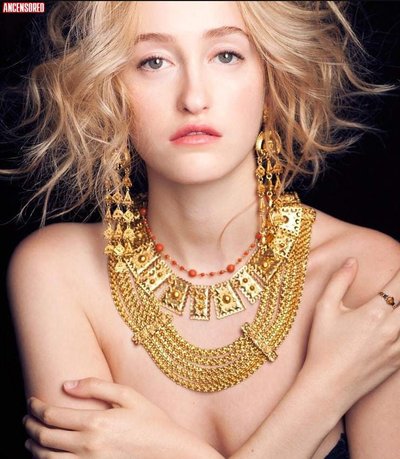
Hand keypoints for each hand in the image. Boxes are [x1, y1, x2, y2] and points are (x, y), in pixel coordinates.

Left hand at [23, 377, 207, 458]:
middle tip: (27, 418)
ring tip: (31, 438)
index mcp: (96, 422)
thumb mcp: (128, 395)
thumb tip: (66, 384)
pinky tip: (48, 455)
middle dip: (30, 426)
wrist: (170, 453)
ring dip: (33, 447)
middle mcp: (88, 446)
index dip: (37, 407)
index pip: (53, 415)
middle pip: (45, 437)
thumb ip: (96, 386)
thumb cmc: (152, 421)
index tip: (32, 401)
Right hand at [300, 258, 399, 411]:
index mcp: (373, 313)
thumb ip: (339, 281)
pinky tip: (397, 327)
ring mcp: (397, 348)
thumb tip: (352, 261)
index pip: (398, 284)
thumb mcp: (324, 309)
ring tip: (399, 305)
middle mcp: (391, 329)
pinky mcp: (398, 362)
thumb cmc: (323, 346)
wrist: (328, 386)